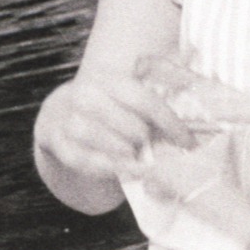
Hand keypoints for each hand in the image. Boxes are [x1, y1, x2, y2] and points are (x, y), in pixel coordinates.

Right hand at [33, 60, 197, 212]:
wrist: (60, 115)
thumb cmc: (106, 108)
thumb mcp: (128, 94)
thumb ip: (159, 92)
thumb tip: (194, 97)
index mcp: (108, 79)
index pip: (145, 101)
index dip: (170, 124)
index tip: (187, 142)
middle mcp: (85, 94)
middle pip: (127, 124)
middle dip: (147, 141)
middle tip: (156, 150)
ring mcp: (67, 118)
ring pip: (101, 140)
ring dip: (126, 154)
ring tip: (139, 160)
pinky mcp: (54, 140)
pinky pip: (82, 159)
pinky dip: (107, 167)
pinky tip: (125, 170)